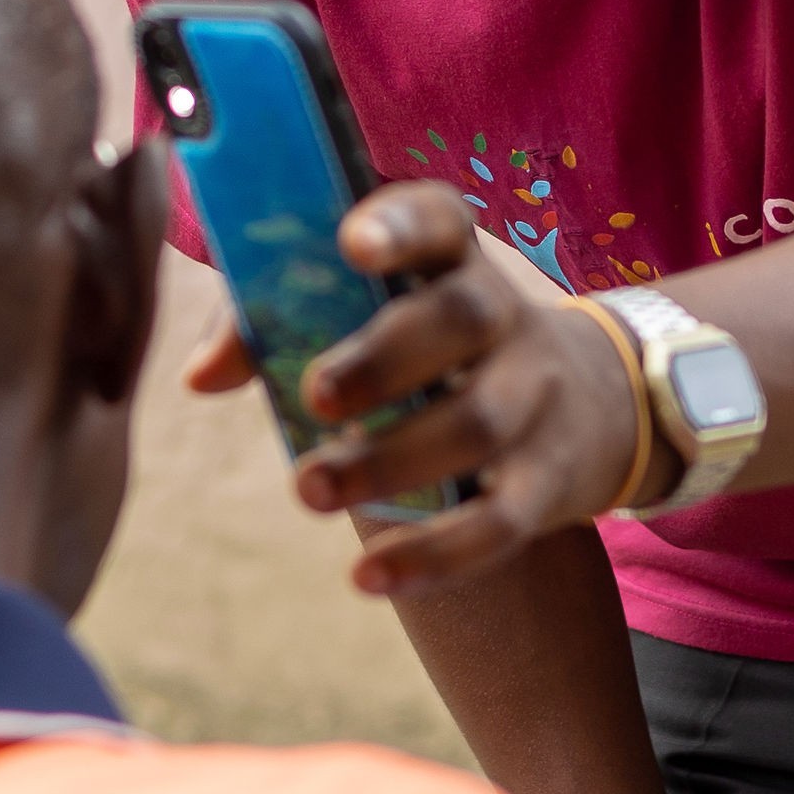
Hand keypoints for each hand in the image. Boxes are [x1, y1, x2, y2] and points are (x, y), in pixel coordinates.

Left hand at [185, 183, 676, 594]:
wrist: (593, 406)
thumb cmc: (438, 349)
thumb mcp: (375, 314)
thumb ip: (275, 323)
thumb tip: (200, 376)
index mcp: (452, 259)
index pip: (439, 218)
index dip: (400, 225)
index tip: (353, 243)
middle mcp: (504, 316)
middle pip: (460, 318)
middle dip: (385, 357)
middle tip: (314, 396)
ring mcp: (533, 398)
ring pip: (476, 424)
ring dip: (389, 461)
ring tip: (309, 490)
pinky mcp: (548, 482)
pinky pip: (499, 522)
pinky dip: (433, 554)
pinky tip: (367, 575)